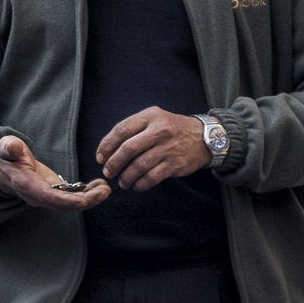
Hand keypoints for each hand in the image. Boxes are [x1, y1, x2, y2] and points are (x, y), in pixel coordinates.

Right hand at [0, 135, 109, 212]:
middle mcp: (37, 196)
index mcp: (26, 184)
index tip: (83, 201)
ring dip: (90, 199)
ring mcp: (47, 197)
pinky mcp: (54, 193)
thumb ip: (9, 148)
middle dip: (85, 201)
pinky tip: (100, 186)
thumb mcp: (5, 148)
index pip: (46, 196)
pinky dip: (87, 194)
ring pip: (69, 204)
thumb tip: (12, 148)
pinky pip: (72, 198)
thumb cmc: (7, 156)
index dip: (65, 201)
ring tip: (106, 189)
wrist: (4, 169)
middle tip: (104, 192)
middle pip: (62, 205)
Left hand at [94, 108, 212, 191]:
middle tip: (108, 172)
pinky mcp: (175, 163)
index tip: (100, 157)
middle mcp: (159, 130)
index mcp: (150, 116)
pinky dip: (141, 184)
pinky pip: (152, 177)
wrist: (203, 137)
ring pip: (139, 166)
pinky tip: (136, 185)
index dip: (107, 145)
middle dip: (113, 163)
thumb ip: (133, 129)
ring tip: (122, 182)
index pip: (121, 130)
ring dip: (126, 177)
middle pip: (128, 149)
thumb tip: (107, 150)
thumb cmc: (172, 129)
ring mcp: (168, 147)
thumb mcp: (154, 119)